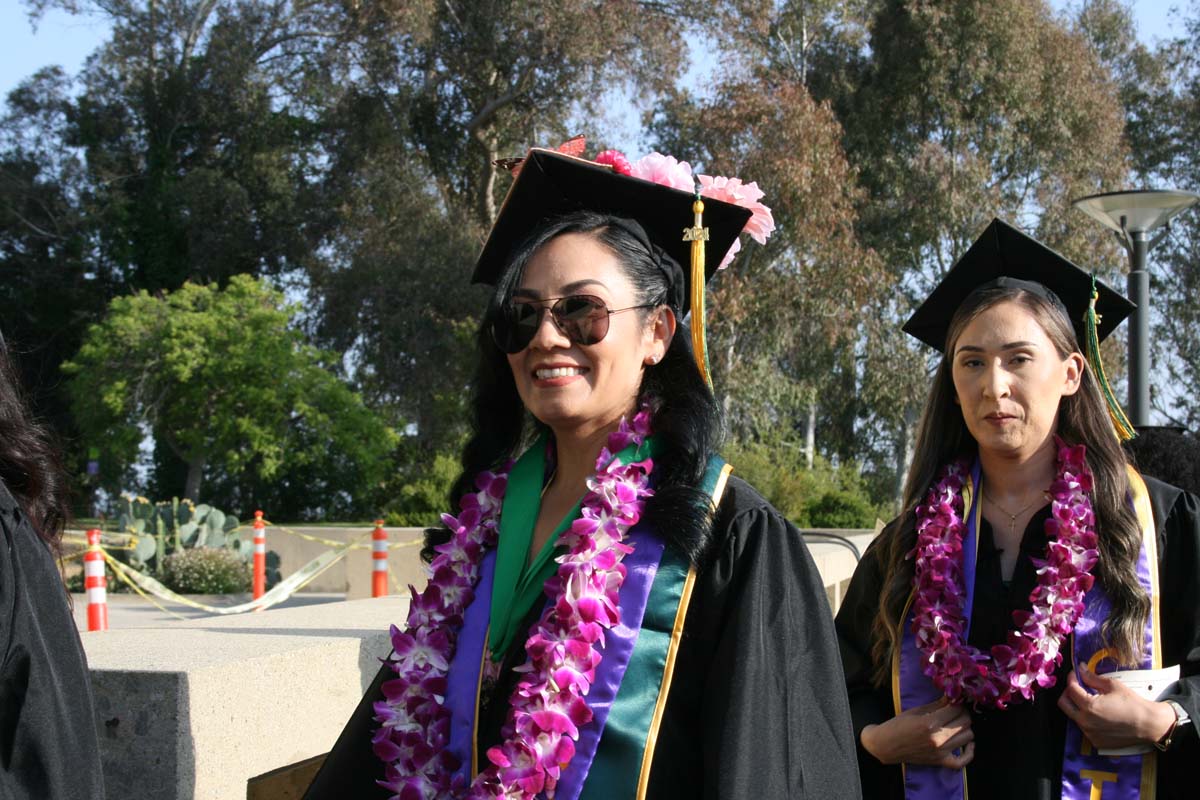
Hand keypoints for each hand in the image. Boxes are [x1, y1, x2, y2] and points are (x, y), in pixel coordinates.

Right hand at [860, 697, 974, 767]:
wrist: (886, 745)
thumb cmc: (898, 725)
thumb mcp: (916, 711)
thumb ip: (937, 705)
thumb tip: (952, 697)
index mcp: (930, 722)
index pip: (956, 710)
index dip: (958, 703)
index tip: (955, 701)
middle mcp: (938, 738)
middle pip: (965, 722)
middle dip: (963, 713)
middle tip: (956, 710)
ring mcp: (940, 752)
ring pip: (968, 737)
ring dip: (965, 728)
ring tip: (957, 724)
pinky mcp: (940, 761)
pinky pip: (962, 762)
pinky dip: (969, 753)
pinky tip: (968, 744)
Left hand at [1057, 666, 1176, 748]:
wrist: (1148, 725)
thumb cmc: (1132, 703)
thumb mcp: (1112, 685)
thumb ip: (1092, 678)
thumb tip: (1080, 669)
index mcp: (1089, 706)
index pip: (1071, 689)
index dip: (1072, 678)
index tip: (1075, 674)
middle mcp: (1085, 722)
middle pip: (1063, 703)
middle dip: (1068, 692)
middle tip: (1078, 686)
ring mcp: (1089, 733)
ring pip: (1073, 715)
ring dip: (1077, 705)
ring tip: (1090, 699)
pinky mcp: (1095, 741)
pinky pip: (1083, 727)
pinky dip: (1086, 718)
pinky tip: (1098, 714)